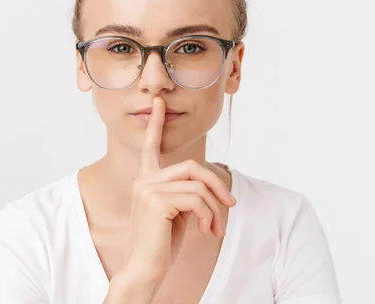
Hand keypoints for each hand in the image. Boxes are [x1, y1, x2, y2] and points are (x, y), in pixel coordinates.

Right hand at [119, 96, 236, 288]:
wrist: (144, 270)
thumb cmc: (160, 244)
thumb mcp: (174, 213)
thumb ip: (183, 193)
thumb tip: (207, 189)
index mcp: (145, 180)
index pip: (150, 146)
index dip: (157, 124)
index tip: (160, 104)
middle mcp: (143, 180)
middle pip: (192, 166)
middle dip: (216, 184)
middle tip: (231, 204)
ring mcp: (148, 189)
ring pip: (198, 185)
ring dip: (215, 209)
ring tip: (215, 229)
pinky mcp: (157, 201)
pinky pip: (197, 199)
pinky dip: (209, 216)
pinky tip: (206, 231)